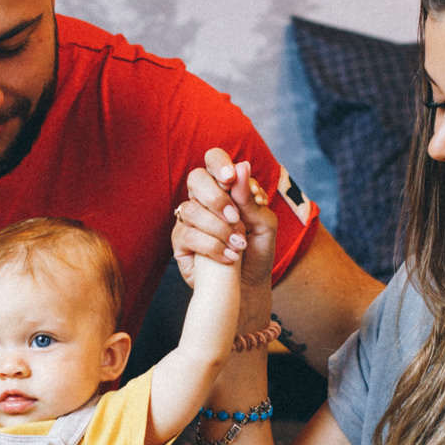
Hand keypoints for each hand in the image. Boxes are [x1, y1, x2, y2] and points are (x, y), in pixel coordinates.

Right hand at [173, 150, 276, 293]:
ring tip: (239, 244)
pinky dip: (212, 246)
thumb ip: (250, 198)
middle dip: (216, 196)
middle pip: (196, 178)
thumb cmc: (257, 251)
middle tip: (234, 217)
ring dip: (218, 227)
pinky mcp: (181, 241)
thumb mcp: (264, 224)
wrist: (249, 285)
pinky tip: (230, 257)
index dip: (219, 163)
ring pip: (191, 209)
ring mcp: (189, 219)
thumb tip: (242, 165)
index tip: (231, 177)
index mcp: (225, 187)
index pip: (214, 160)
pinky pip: (188, 235)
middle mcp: (204, 199)